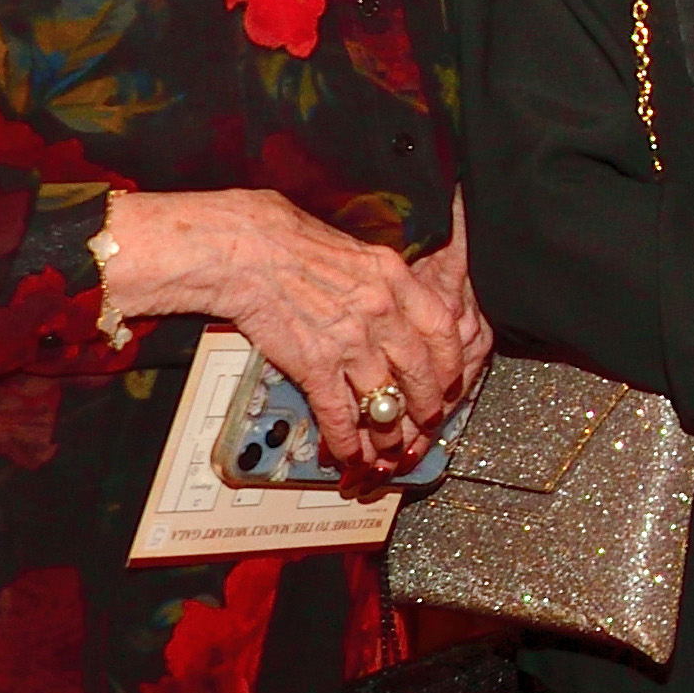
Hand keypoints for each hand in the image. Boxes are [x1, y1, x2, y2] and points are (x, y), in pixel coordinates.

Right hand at [100, 190, 476, 482]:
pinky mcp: (315, 365)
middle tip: (427, 419)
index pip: (441, 327)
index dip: (450, 360)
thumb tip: (390, 297)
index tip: (451, 376)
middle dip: (426, 405)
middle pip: (418, 371)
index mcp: (392, 275)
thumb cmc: (285, 238)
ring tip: (389, 448)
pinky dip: (346, 441)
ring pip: (384, 401)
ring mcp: (349, 341)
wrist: (242, 248)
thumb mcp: (350, 246)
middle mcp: (378, 311)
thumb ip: (377, 277)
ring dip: (387, 432)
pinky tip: (348, 454)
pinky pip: (340, 414)